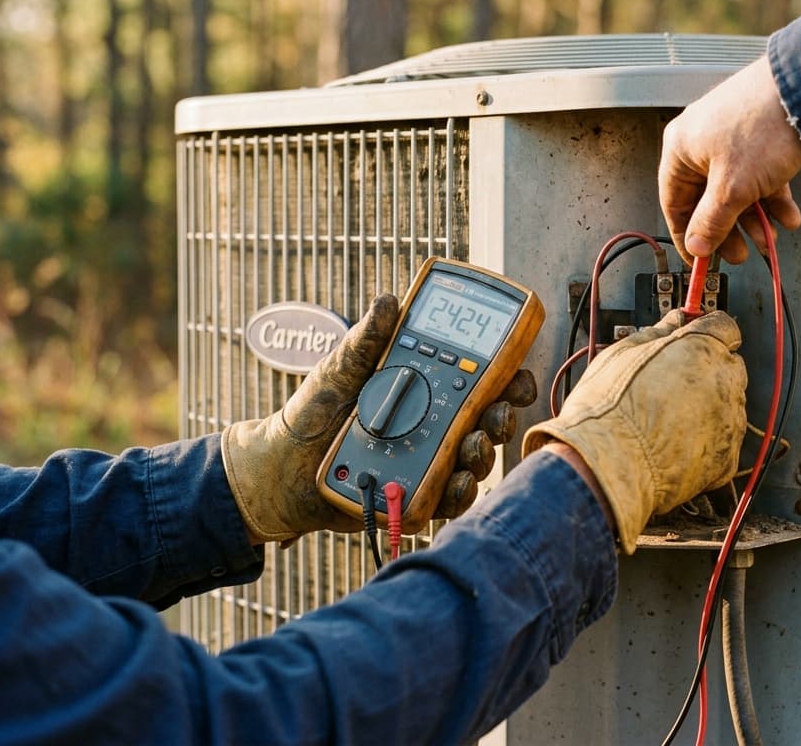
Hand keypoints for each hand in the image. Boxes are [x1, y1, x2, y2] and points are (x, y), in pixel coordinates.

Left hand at [222, 295, 535, 543]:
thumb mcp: (340, 367)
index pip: (482, 380)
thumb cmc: (316, 409)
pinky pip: (450, 499)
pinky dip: (460, 492)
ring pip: (475, 458)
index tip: (518, 376)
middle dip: (503, 417)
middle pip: (489, 420)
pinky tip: (457, 482)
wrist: (283, 463)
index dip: (509, 378)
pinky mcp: (418, 495)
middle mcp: (437, 424)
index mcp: (428, 388)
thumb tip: (388, 300)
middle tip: (497, 413)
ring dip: (483, 452)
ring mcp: (431, 460)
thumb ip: (367, 339)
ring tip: (472, 445)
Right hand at [522, 310, 746, 552]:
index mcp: (701, 347)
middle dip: (708, 372)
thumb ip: (656, 333)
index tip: (696, 339)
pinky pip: (724, 445)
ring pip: (729, 407)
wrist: (607, 466)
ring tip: (667, 419)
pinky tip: (675, 445)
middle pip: (730, 367)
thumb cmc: (608, 410)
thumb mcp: (621, 355)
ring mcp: (730, 422)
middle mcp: (724, 381)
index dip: (708, 332)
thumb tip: (671, 323)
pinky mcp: (726, 460)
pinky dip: (706, 445)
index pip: (724, 327)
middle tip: (672, 384)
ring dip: (708, 408)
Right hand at [659, 56, 800, 263]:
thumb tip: (697, 245)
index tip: (700, 259)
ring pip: (737, 190)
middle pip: (708, 199)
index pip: (674, 204)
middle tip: (740, 253)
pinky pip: (759, 175)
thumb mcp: (732, 188)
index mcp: (681, 149)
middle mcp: (701, 141)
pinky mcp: (758, 136)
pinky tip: (788, 215)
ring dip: (755, 218)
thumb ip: (712, 221)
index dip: (688, 236)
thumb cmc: (763, 126)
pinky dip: (772, 197)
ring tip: (771, 237)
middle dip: (728, 230)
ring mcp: (732, 137)